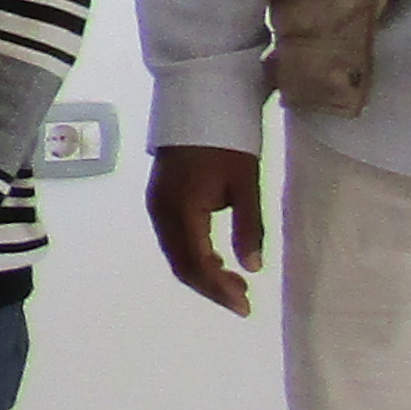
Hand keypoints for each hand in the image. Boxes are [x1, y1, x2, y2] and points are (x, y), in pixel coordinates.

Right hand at [148, 146, 268, 317]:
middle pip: (181, 266)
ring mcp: (157, 207)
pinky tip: (217, 259)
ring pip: (176, 255)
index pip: (197, 264)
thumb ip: (249, 228)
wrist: (198, 102)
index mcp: (181, 210)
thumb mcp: (246, 184)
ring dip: (203, 274)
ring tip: (236, 283)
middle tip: (244, 300)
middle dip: (211, 287)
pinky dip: (194, 257)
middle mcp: (161, 214)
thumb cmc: (227, 142)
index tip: (246, 306)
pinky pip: (173, 241)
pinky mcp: (160, 201)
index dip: (219, 290)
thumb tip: (253, 269)